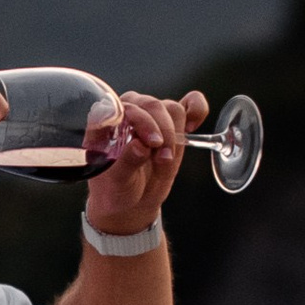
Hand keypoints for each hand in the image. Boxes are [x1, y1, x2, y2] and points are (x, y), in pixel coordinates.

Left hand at [90, 90, 204, 235]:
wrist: (131, 201)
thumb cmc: (116, 189)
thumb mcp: (116, 183)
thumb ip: (126, 164)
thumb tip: (139, 145)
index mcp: (108, 122)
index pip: (126, 107)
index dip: (142, 121)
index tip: (152, 144)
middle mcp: (129, 113)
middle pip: (152, 105)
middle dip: (163, 132)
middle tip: (162, 158)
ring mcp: (152, 116)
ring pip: (171, 108)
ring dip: (175, 133)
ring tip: (166, 157)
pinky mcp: (172, 122)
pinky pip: (190, 103)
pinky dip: (196, 110)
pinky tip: (192, 127)